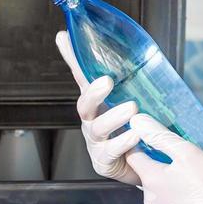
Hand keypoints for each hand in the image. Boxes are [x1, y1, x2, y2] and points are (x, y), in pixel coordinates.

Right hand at [55, 31, 143, 184]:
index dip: (71, 57)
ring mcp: (96, 141)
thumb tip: (123, 47)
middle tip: (107, 80)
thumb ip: (123, 79)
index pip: (81, 76)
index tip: (64, 38)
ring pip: (98, 127)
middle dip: (93, 92)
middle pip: (84, 104)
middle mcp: (91, 120)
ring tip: (132, 108)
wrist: (138, 165)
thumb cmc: (128, 130)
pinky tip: (136, 135)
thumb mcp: (127, 101)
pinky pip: (111, 150)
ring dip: (114, 117)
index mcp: (95, 103)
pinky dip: (123, 142)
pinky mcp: (104, 161)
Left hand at [124, 114, 202, 203]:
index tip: (150, 141)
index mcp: (151, 179)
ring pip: (159, 195)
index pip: (133, 157)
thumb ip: (161, 137)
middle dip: (159, 168)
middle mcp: (150, 200)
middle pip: (147, 177)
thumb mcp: (188, 152)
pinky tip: (194, 200)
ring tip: (191, 182)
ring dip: (169, 187)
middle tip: (181, 162)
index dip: (139, 146)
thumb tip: (138, 122)